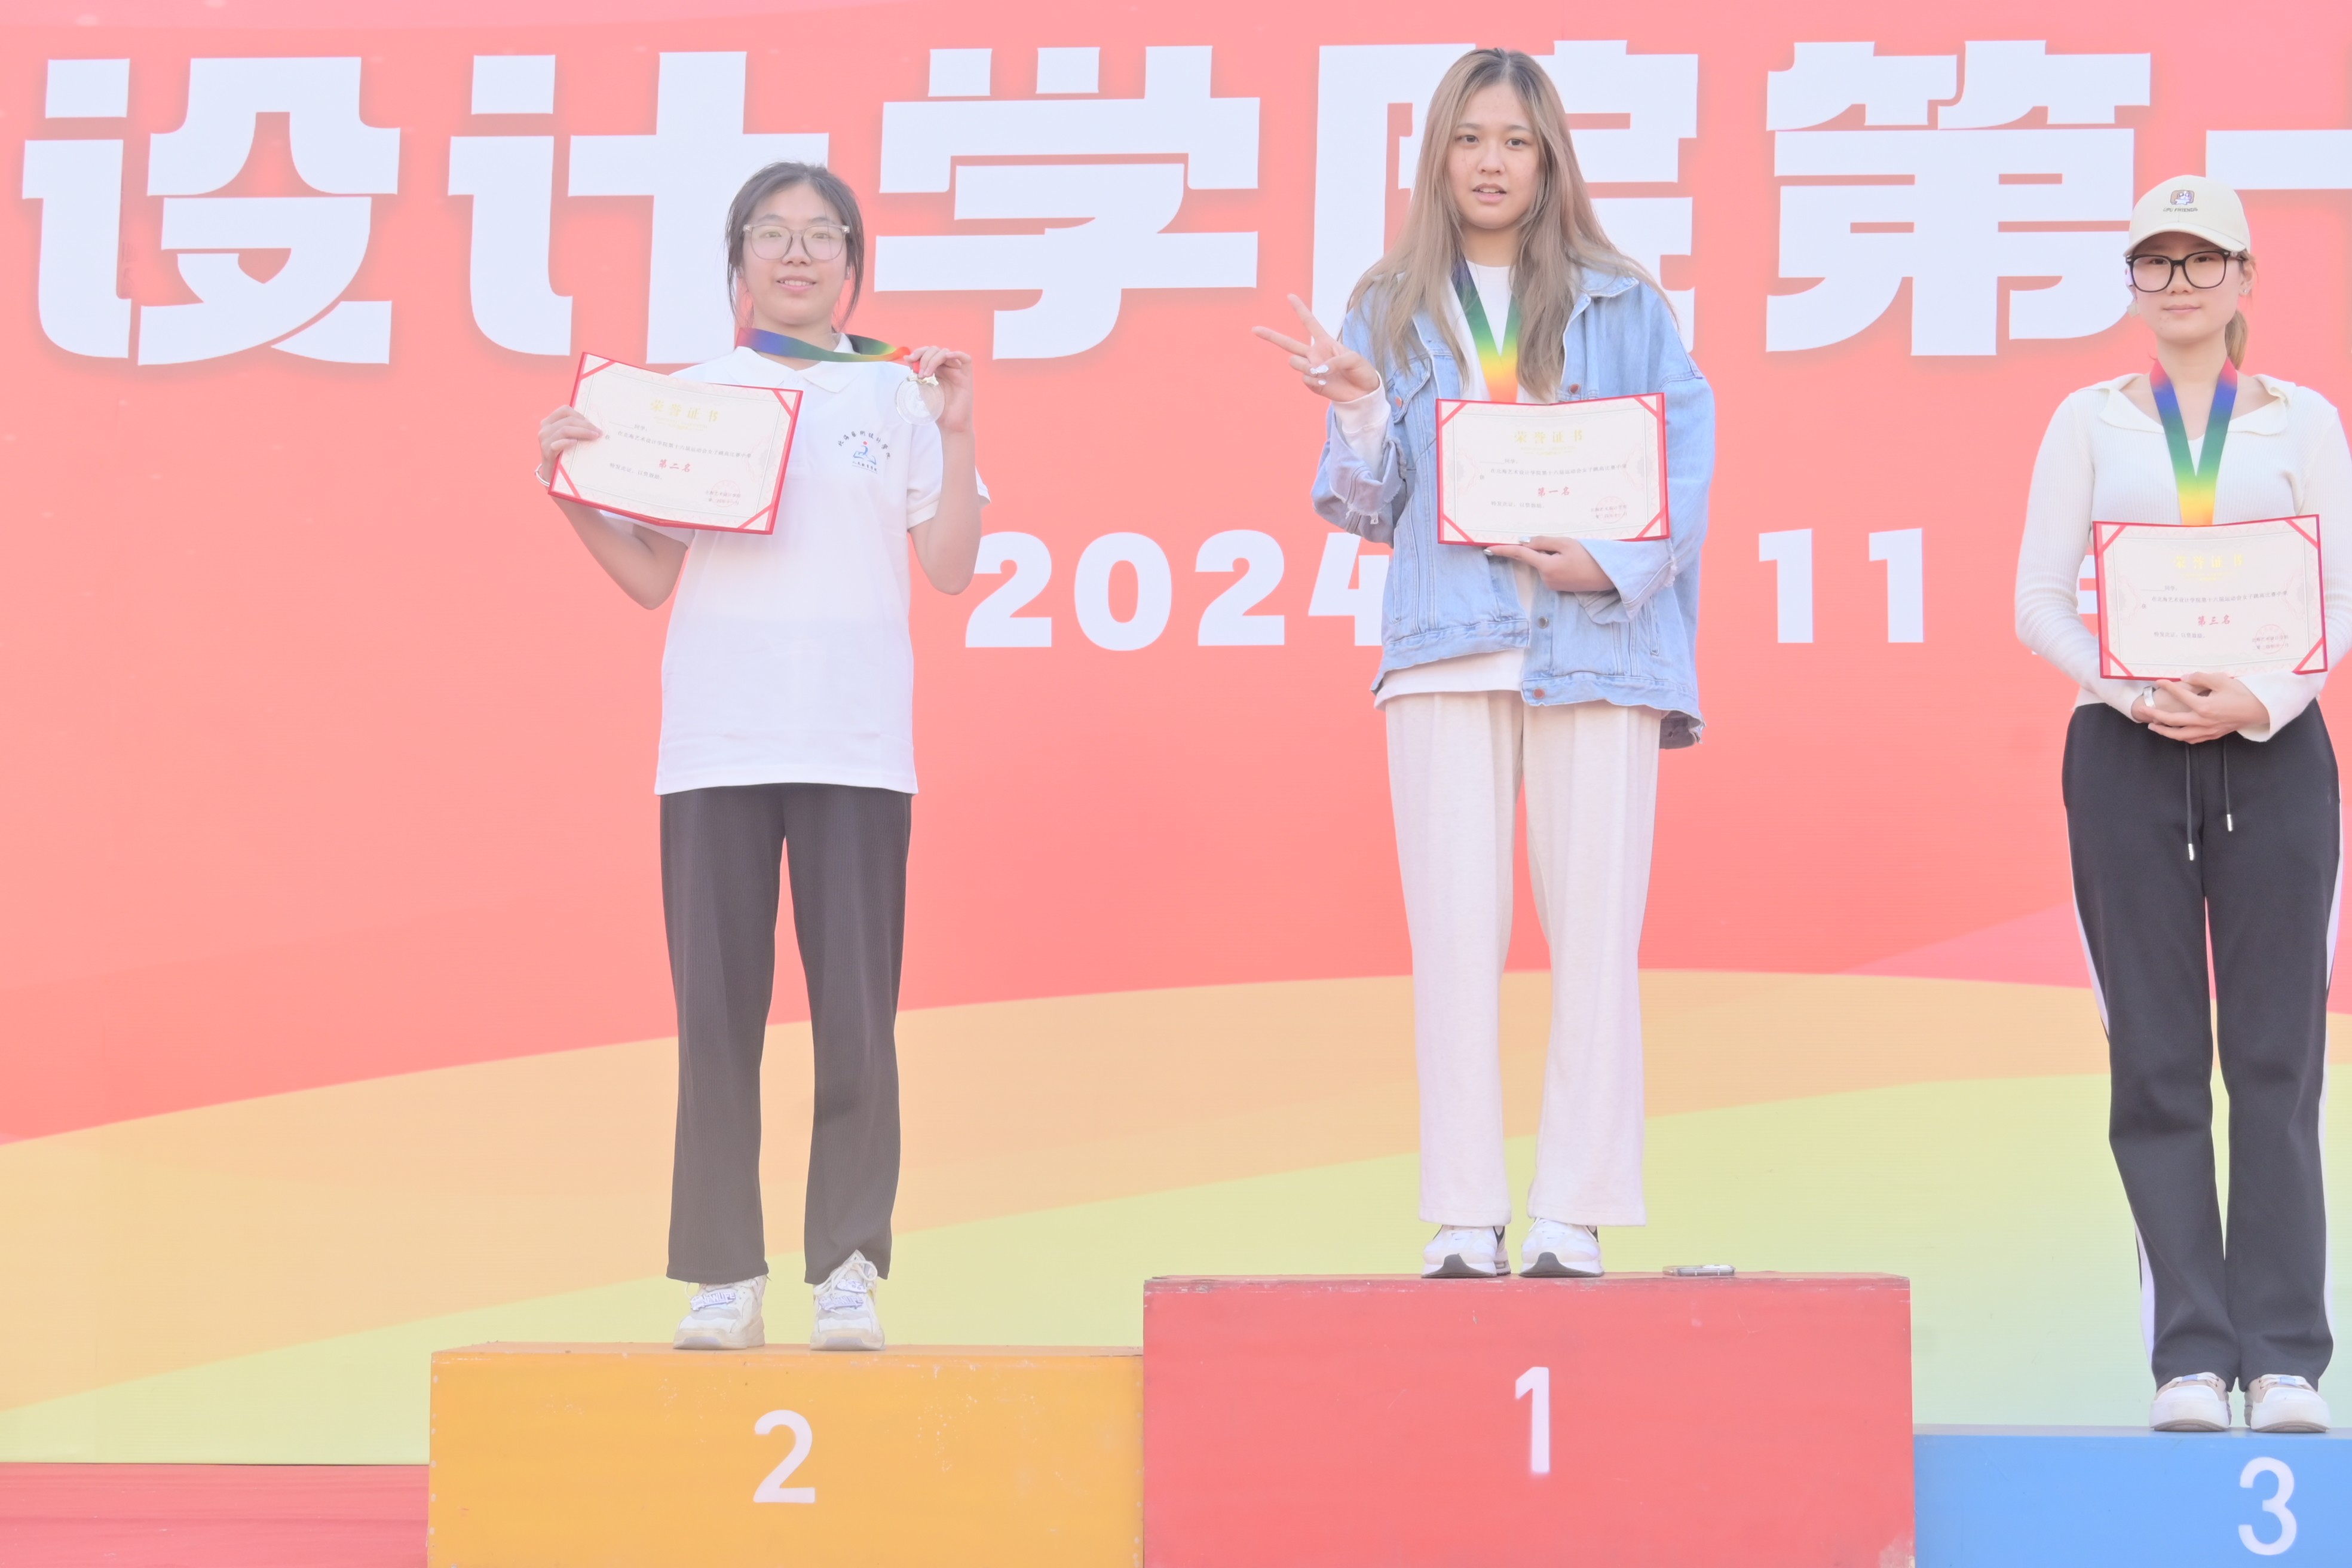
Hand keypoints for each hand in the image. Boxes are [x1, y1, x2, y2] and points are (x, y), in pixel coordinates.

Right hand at [538, 404, 601, 481]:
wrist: (552, 473)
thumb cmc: (563, 453)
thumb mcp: (568, 438)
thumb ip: (575, 429)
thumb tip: (595, 425)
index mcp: (549, 422)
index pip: (565, 410)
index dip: (581, 415)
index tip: (593, 424)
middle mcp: (545, 429)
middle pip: (568, 420)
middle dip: (586, 425)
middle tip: (598, 432)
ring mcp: (544, 440)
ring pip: (564, 430)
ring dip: (582, 432)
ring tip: (594, 437)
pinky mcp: (546, 452)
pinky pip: (556, 444)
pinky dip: (567, 442)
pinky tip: (575, 443)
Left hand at [908, 345, 974, 434]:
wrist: (949, 424)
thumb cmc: (937, 408)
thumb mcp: (923, 387)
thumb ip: (916, 372)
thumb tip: (907, 357)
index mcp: (937, 369)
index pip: (928, 352)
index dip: (919, 352)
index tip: (910, 360)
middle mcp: (947, 368)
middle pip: (936, 350)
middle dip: (925, 358)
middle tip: (920, 374)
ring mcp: (957, 371)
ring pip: (946, 353)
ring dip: (933, 360)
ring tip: (927, 375)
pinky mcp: (967, 377)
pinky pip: (966, 359)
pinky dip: (957, 354)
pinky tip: (947, 357)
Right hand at [1252, 294, 1380, 402]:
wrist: (1364, 392)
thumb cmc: (1361, 371)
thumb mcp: (1353, 359)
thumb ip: (1335, 360)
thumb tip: (1318, 370)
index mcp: (1324, 342)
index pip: (1309, 323)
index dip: (1300, 309)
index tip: (1290, 296)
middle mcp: (1314, 354)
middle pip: (1288, 343)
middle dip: (1271, 336)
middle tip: (1254, 329)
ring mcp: (1311, 369)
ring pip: (1294, 362)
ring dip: (1305, 366)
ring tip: (1320, 373)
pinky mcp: (1312, 384)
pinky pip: (1305, 379)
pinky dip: (1314, 380)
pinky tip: (1324, 382)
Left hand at [1484, 535, 1614, 592]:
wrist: (1609, 576)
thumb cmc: (1590, 557)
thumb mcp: (1566, 543)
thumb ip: (1543, 542)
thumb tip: (1525, 542)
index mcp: (1546, 567)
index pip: (1520, 555)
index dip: (1504, 550)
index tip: (1489, 548)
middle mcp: (1546, 579)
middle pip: (1536, 557)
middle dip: (1545, 549)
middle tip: (1567, 548)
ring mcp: (1552, 585)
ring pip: (1544, 563)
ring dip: (1554, 556)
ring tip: (1574, 555)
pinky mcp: (1559, 587)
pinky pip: (1552, 570)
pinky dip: (1558, 563)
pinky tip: (1574, 562)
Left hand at [2132, 672, 2269, 742]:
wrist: (2260, 709)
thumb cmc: (2243, 693)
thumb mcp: (2222, 680)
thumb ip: (2201, 678)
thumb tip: (2185, 677)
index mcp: (2204, 706)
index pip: (2180, 695)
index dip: (2168, 687)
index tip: (2158, 682)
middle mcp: (2203, 721)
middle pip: (2172, 720)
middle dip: (2155, 715)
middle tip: (2143, 711)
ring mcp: (2208, 730)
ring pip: (2180, 734)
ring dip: (2164, 731)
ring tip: (2153, 726)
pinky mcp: (2214, 734)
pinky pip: (2193, 739)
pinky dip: (2181, 737)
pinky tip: (2175, 734)